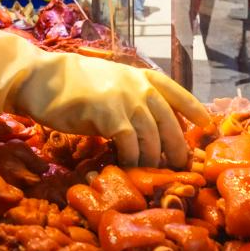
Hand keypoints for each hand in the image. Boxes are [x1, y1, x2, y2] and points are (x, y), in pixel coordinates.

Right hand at [8, 56, 210, 168]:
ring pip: (152, 139)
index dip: (195, 110)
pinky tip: (127, 167)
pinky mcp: (110, 116)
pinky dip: (131, 160)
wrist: (41, 79)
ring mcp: (126, 100)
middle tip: (177, 168)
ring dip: (153, 160)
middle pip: (170, 124)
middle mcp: (139, 87)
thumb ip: (130, 96)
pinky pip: (130, 146)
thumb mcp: (109, 81)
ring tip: (151, 174)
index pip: (177, 93)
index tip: (208, 126)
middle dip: (176, 149)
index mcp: (141, 76)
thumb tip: (147, 122)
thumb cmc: (71, 83)